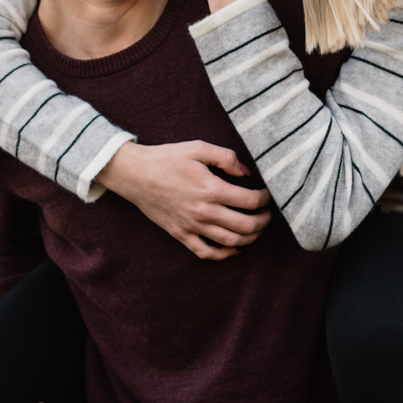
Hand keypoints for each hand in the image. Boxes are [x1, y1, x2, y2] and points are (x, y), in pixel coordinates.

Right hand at [96, 140, 272, 258]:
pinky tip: (234, 248)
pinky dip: (224, 254)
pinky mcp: (181, 234)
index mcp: (211, 189)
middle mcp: (204, 212)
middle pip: (246, 226)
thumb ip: (226, 157)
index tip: (266, 195)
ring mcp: (192, 226)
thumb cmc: (166, 158)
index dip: (264, 199)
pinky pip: (206, 252)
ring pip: (230, 242)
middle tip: (267, 215)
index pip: (250, 201)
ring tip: (256, 229)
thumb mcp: (198, 148)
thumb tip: (246, 171)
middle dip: (263, 222)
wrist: (135, 174)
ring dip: (250, 239)